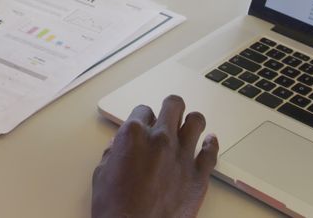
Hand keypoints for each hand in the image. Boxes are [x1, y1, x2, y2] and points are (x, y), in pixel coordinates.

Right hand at [91, 96, 218, 217]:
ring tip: (190, 126)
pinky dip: (211, 144)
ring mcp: (182, 156)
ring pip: (196, 121)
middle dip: (171, 108)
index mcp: (133, 135)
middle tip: (170, 114)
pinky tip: (209, 141)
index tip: (145, 124)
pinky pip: (211, 151)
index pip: (142, 110)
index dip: (143, 118)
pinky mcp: (198, 175)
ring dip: (192, 121)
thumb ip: (112, 153)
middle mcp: (160, 139)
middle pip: (173, 106)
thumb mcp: (101, 175)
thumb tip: (118, 145)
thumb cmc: (115, 209)